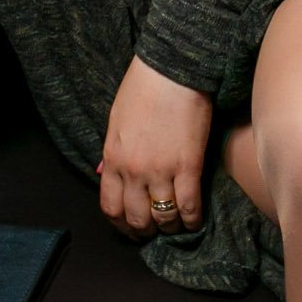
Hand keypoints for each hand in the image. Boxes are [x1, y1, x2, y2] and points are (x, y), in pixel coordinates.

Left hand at [96, 55, 212, 239]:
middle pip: (137, 218)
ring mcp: (161, 171)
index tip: (131, 228)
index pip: (110, 207)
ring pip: (164, 217)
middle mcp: (133, 171)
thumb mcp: (116, 122)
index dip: (121, 224)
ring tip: (177, 224)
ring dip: (171, 226)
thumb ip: (113, 153)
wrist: (171, 70)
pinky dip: (193, 218)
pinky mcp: (188, 166)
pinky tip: (195, 219)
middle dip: (146, 231)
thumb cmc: (142, 89)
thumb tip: (107, 173)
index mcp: (112, 159)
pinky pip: (190, 205)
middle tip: (155, 230)